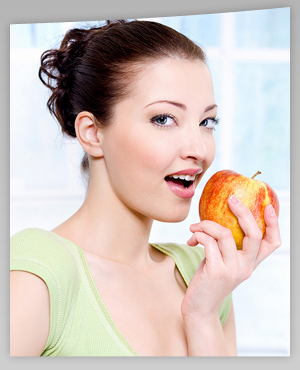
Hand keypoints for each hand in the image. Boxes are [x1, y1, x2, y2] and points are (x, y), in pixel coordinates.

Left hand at [181, 195, 280, 320]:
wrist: (199, 307)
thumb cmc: (208, 280)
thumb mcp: (222, 261)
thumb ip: (224, 245)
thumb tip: (213, 218)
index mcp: (250, 263)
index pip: (272, 243)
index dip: (274, 224)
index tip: (268, 206)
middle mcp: (246, 267)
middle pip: (254, 234)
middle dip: (243, 212)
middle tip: (231, 199)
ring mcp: (232, 270)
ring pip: (225, 234)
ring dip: (207, 224)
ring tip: (195, 227)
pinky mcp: (217, 272)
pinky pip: (208, 242)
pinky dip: (198, 235)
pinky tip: (191, 239)